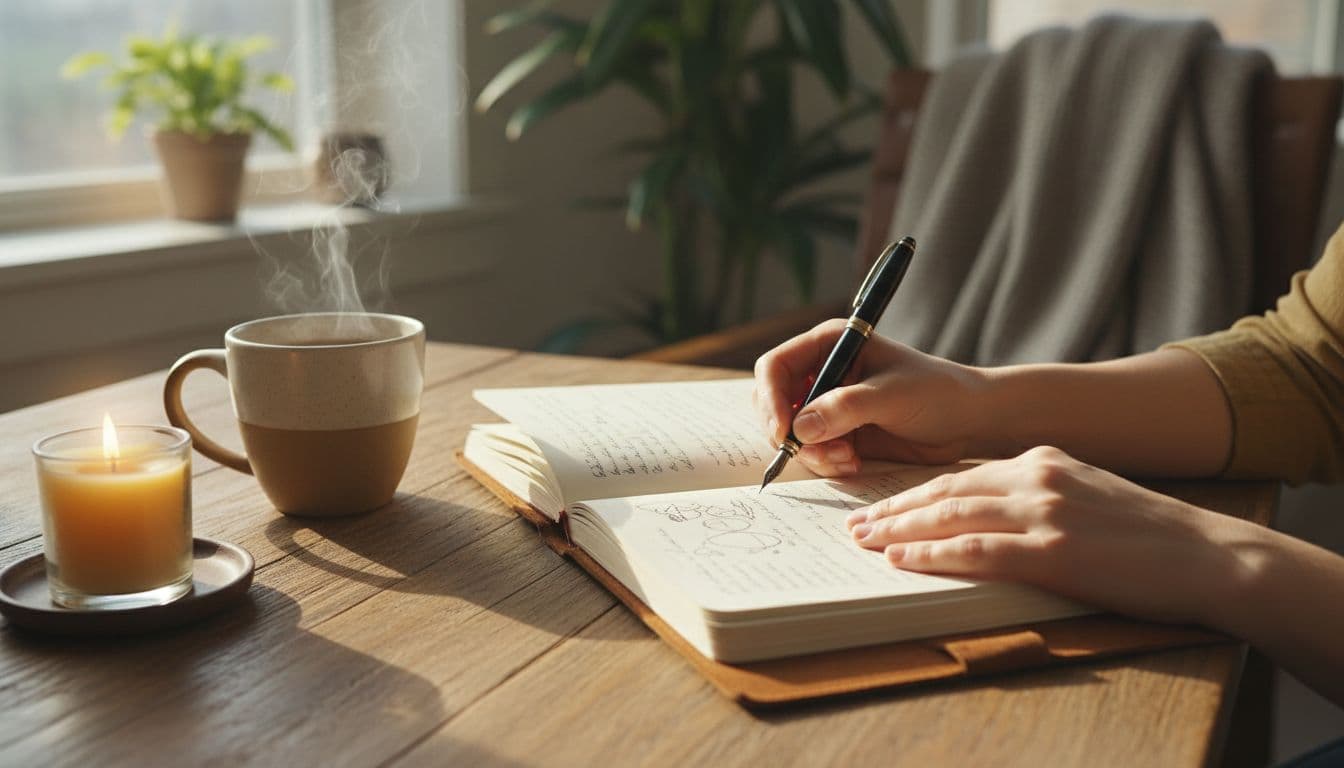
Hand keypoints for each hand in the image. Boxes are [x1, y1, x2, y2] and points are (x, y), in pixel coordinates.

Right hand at [752, 319, 990, 475]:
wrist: (968, 421)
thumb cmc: (938, 392)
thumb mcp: (892, 395)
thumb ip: (846, 407)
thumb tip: (801, 428)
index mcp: (829, 344)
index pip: (775, 367)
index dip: (771, 399)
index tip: (785, 431)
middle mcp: (822, 372)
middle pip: (774, 403)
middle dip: (789, 433)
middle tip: (817, 452)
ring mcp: (827, 404)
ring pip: (791, 434)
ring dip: (812, 453)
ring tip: (847, 459)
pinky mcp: (837, 433)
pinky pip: (811, 452)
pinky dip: (825, 462)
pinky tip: (852, 462)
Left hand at [846, 446, 1256, 625]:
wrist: (1207, 553)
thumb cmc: (1147, 533)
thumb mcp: (1086, 492)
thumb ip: (1036, 493)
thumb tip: (985, 512)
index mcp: (1042, 459)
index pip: (960, 476)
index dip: (914, 492)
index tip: (882, 505)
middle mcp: (1036, 477)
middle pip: (944, 491)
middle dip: (894, 509)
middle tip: (855, 523)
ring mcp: (1043, 512)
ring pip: (951, 516)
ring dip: (900, 530)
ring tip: (864, 541)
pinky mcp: (1053, 550)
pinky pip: (976, 551)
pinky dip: (933, 554)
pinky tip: (902, 560)